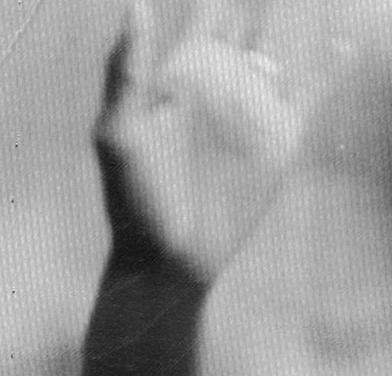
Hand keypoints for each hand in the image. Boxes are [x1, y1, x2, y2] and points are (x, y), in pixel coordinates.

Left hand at [96, 0, 340, 283]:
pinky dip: (333, 65)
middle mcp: (220, 87)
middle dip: (260, 1)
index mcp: (181, 78)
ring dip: (297, 23)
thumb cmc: (135, 200)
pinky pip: (312, 92)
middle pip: (249, 26)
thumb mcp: (120, 136)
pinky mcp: (280, 140)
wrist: (167, 260)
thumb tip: (136, 3)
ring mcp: (252, 111)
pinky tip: (344, 42)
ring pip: (281, 53)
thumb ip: (127, 72)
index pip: (207, 16)